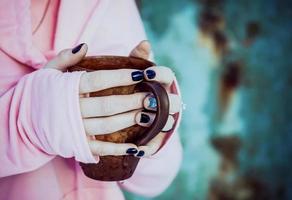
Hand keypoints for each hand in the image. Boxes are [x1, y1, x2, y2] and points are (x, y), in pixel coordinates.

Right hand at [45, 41, 180, 157]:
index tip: (140, 73)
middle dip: (133, 101)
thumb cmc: (42, 93)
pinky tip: (136, 146)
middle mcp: (72, 109)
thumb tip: (85, 46)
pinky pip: (100, 148)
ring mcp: (74, 129)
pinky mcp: (77, 145)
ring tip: (148, 114)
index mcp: (67, 88)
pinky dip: (118, 149)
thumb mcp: (49, 71)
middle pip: (108, 105)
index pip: (98, 80)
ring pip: (107, 126)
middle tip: (152, 96)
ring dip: (129, 121)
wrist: (25, 121)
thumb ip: (66, 58)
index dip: (121, 76)